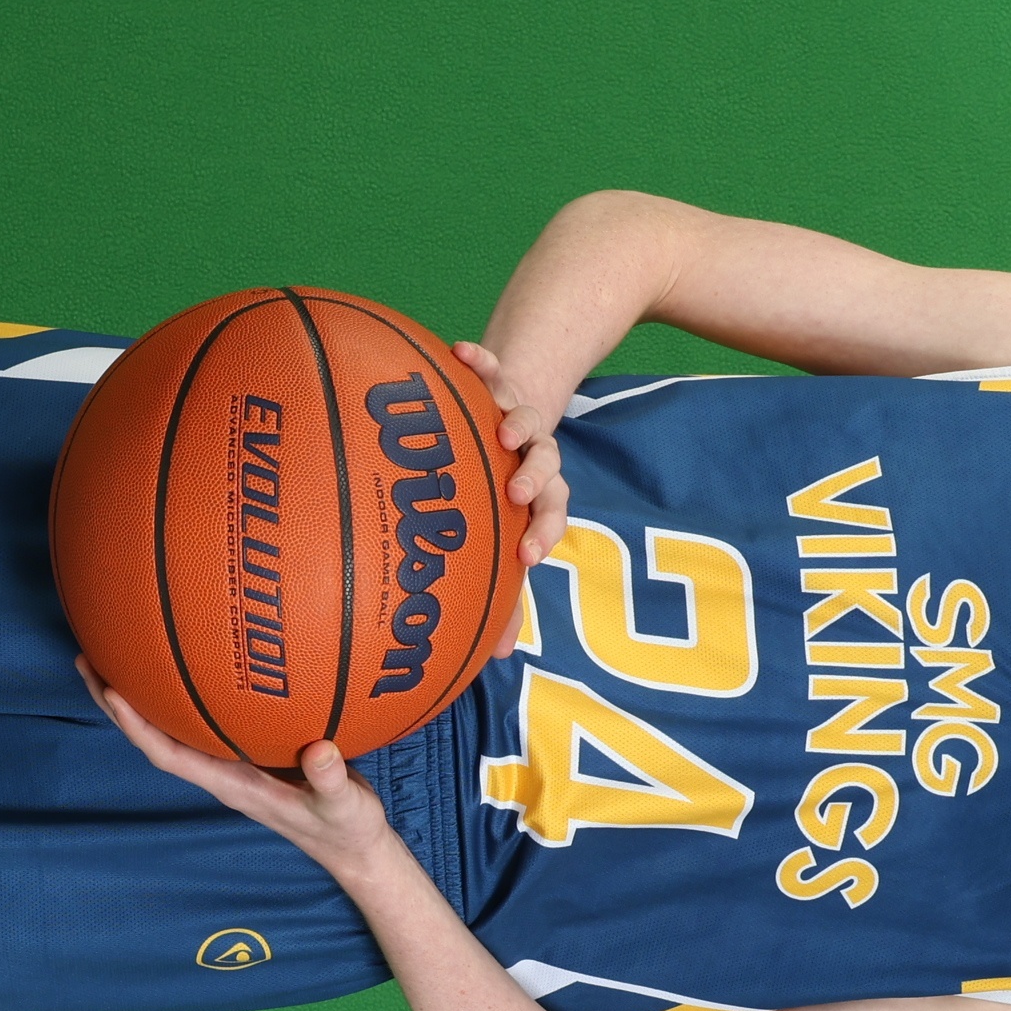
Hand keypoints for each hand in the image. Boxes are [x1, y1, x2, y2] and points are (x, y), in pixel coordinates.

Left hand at [80, 661, 402, 874]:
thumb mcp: (345, 807)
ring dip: (141, 695)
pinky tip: (187, 659)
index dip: (136, 726)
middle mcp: (223, 772)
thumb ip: (331, 782)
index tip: (111, 690)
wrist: (355, 843)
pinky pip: (206, 717)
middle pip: (155, 736)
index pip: (169, 755)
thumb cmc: (347, 828)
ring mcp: (234, 762)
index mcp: (232, 785)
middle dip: (119, 703)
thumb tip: (320, 752)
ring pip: (174, 725)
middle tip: (88, 658)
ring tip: (116, 651)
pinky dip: (187, 691)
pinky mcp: (252, 750)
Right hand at [453, 341, 569, 643]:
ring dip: (517, 423)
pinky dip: (481, 359)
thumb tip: (500, 659)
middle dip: (535, 477)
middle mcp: (532, 454)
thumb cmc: (499, 491)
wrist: (511, 411)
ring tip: (500, 429)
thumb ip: (504, 592)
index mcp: (538, 494)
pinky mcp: (496, 379)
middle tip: (516, 490)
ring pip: (525, 417)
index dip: (543, 531)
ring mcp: (515, 414)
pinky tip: (460, 351)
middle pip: (546, 464)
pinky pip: (491, 366)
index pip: (550, 513)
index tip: (528, 553)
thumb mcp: (504, 536)